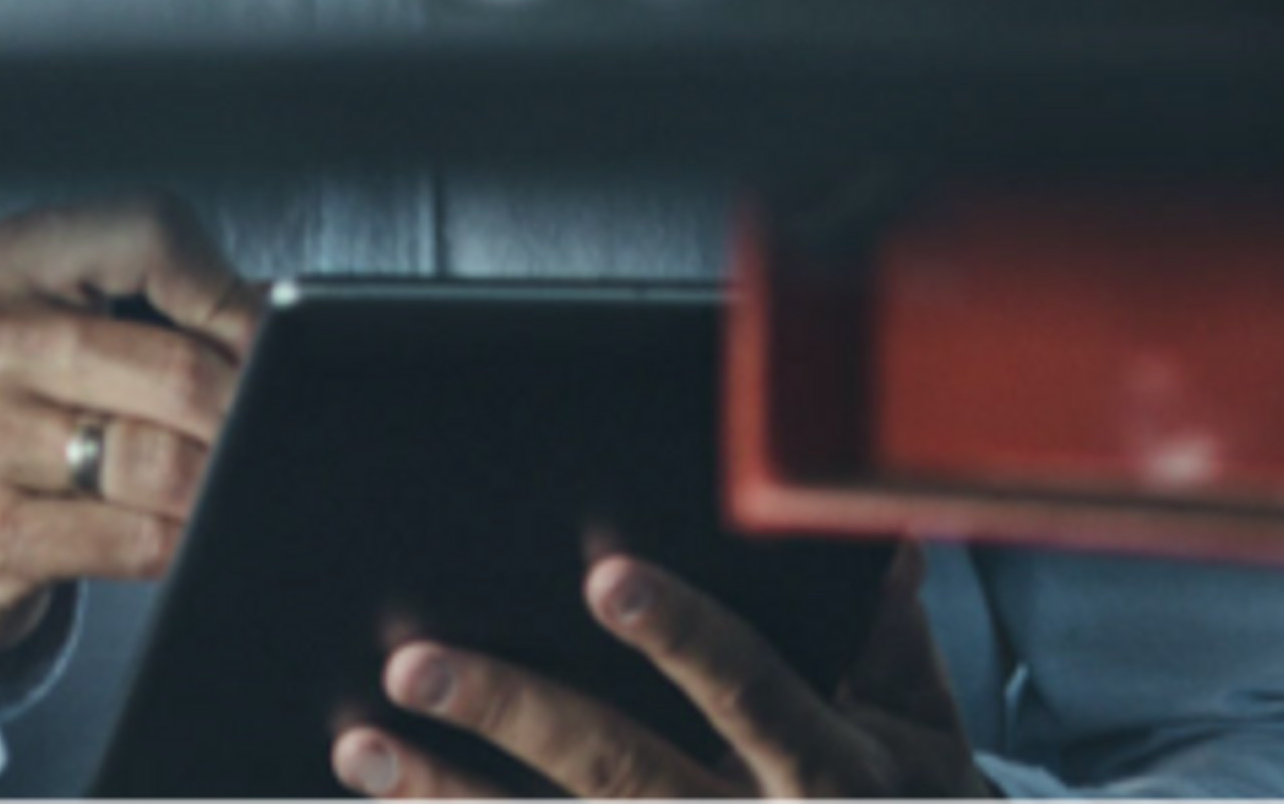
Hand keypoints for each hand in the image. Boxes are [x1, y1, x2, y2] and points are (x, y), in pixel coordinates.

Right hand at [0, 194, 265, 661]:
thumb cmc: (0, 401)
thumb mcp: (47, 316)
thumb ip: (151, 301)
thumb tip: (282, 319)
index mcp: (9, 258)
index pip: (153, 235)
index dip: (229, 291)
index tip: (265, 337)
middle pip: (176, 366)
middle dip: (249, 407)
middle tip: (279, 423)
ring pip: (163, 462)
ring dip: (226, 480)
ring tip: (244, 477)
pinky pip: (135, 541)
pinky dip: (187, 539)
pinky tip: (195, 530)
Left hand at [332, 541, 994, 803]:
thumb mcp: (922, 723)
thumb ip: (883, 620)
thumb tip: (858, 509)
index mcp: (834, 771)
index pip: (754, 694)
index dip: (684, 637)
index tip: (602, 573)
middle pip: (623, 776)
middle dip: (515, 714)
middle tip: (415, 660)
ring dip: (448, 801)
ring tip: (361, 745)